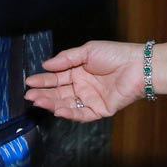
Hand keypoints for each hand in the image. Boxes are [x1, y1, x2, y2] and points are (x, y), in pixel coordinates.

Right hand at [25, 41, 146, 121]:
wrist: (138, 66)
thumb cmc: (115, 55)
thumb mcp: (87, 51)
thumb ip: (66, 59)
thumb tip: (46, 65)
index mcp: (78, 71)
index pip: (56, 78)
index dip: (43, 80)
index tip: (29, 82)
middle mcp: (82, 86)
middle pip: (58, 93)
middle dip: (43, 94)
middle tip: (29, 96)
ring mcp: (90, 99)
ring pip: (67, 104)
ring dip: (52, 104)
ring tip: (38, 102)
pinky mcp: (99, 110)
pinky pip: (81, 114)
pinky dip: (69, 113)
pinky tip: (57, 109)